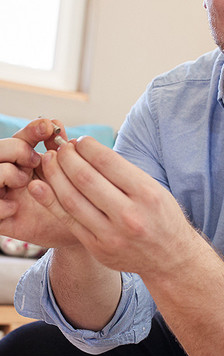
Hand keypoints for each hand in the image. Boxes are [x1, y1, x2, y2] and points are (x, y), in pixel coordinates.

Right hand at [0, 118, 79, 246]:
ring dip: (5, 173)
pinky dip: (0, 204)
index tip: (49, 128)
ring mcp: (3, 196)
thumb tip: (55, 124)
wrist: (83, 231)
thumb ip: (62, 150)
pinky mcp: (0, 219)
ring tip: (26, 182)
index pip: (21, 138)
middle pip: (0, 149)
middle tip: (36, 159)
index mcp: (27, 163)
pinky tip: (15, 208)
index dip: (31, 130)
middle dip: (16, 149)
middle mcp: (10, 176)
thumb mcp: (70, 174)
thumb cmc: (77, 200)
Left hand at [28, 135, 200, 276]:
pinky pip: (68, 220)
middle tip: (61, 147)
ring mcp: (112, 234)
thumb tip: (90, 151)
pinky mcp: (98, 248)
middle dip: (67, 158)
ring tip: (49, 160)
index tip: (80, 141)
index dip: (88, 147)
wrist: (170, 257)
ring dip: (55, 175)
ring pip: (72, 199)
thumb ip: (125, 174)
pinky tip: (39, 185)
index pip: (108, 162)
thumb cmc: (162, 217)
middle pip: (86, 179)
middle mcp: (129, 215)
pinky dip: (50, 201)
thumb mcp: (155, 190)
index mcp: (147, 194)